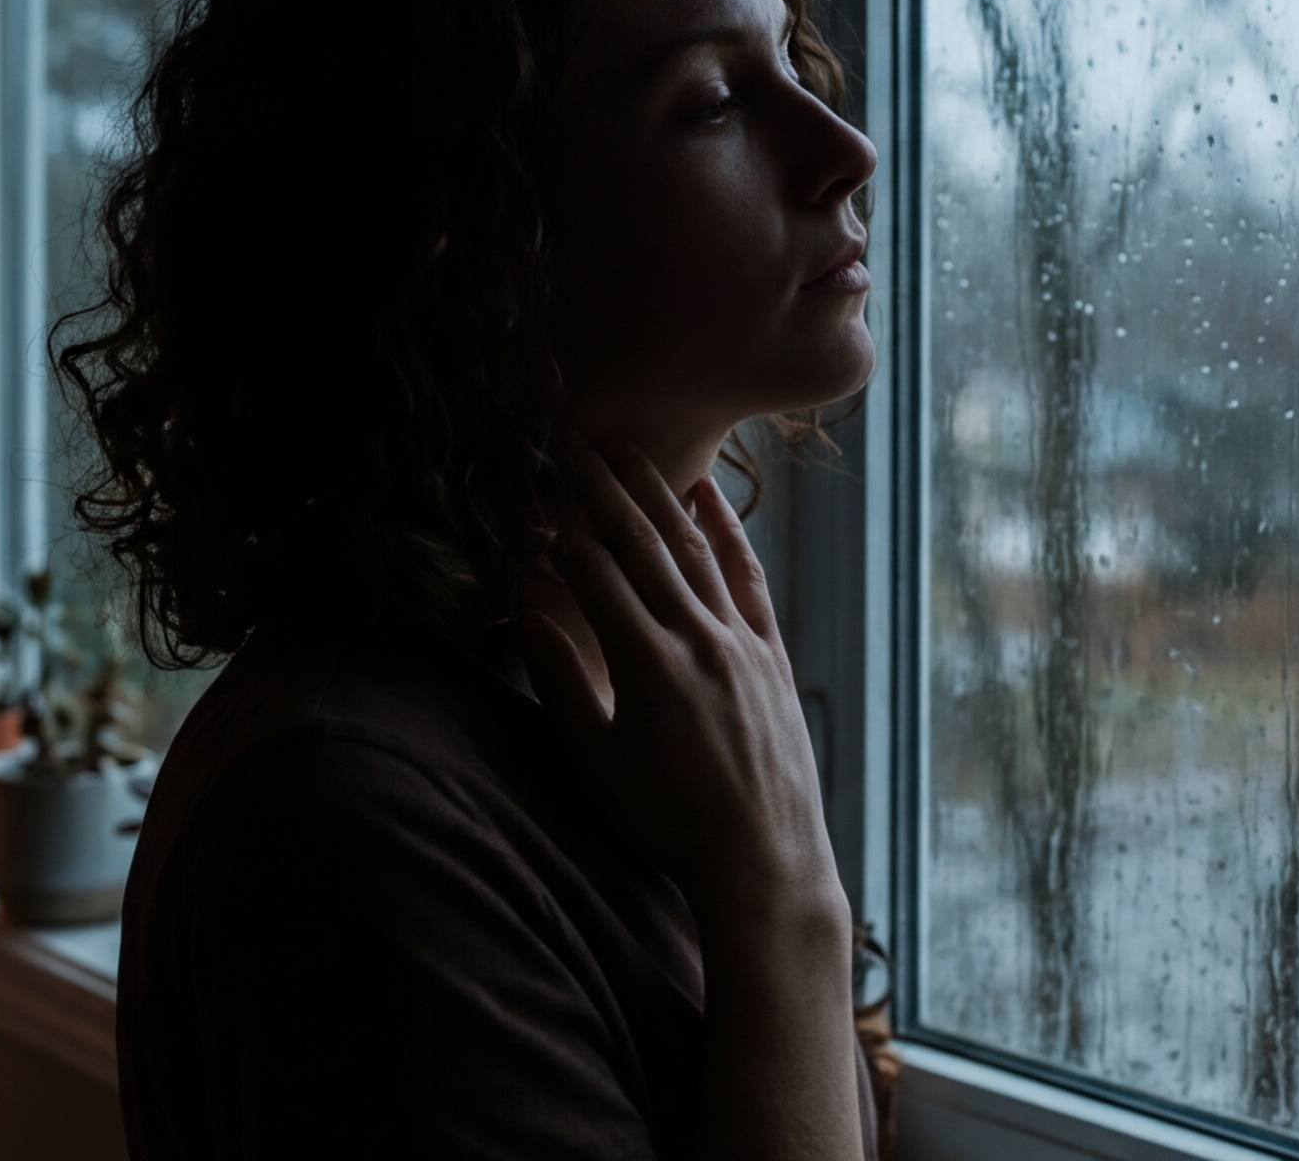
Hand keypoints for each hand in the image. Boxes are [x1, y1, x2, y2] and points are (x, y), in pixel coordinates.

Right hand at [518, 439, 843, 929]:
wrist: (762, 858)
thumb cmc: (667, 820)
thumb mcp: (597, 759)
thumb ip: (560, 679)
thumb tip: (525, 608)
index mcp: (646, 665)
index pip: (594, 575)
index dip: (560, 528)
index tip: (534, 488)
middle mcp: (697, 640)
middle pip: (643, 546)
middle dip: (605, 488)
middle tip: (575, 440)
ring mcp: (741, 643)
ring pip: (695, 550)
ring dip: (659, 495)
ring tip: (630, 451)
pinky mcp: (773, 655)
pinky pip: (747, 578)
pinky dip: (728, 532)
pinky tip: (708, 496)